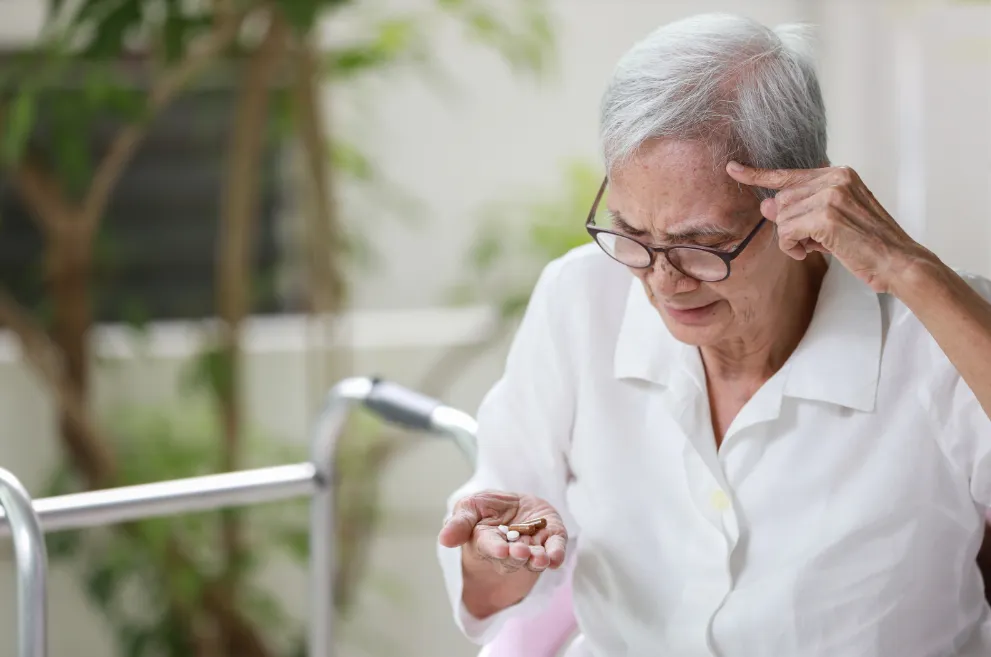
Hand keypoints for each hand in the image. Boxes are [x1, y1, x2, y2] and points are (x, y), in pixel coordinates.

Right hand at [438, 489, 567, 573]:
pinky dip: (556, 554)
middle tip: (520, 552)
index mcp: (487, 541)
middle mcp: (510, 550)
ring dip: (537, 559)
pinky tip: (556, 558)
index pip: (490, 546)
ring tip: (540, 558)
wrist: (516, 505)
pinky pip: (555, 549)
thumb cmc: (488, 508)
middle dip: (516, 555)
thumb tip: (444, 539)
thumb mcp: (470, 507)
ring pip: (534, 558)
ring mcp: (532, 546)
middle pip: (512, 558)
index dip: (495, 548)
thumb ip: (459, 522)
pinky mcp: (551, 539)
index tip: (500, 549)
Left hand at [726, 161, 930, 292]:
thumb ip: (800, 209)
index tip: (732, 168)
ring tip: (816, 247)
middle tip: (812, 240)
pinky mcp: (826, 216)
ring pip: (782, 218)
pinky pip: (786, 232)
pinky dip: (792, 247)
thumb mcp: (831, 222)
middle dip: (789, 225)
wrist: (898, 261)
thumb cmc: (867, 245)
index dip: (757, 174)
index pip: (789, 174)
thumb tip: (766, 204)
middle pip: (782, 200)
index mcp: (839, 174)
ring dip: (792, 239)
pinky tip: (810, 252)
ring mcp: (831, 195)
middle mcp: (835, 178)